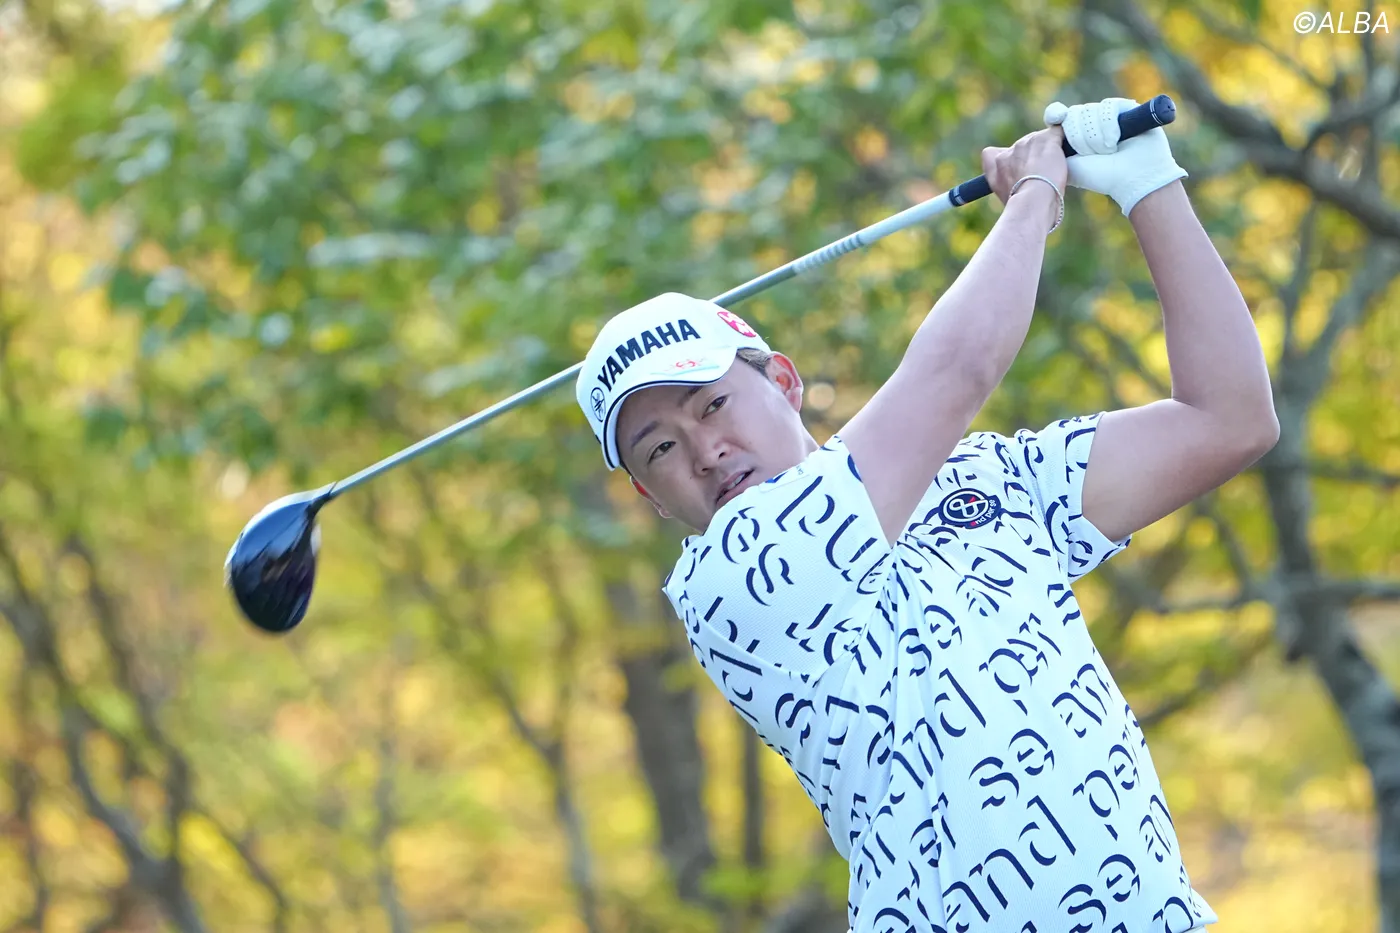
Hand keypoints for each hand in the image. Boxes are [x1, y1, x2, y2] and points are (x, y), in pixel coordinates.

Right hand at [980, 126, 1067, 230]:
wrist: (1033, 201)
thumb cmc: (1022, 206)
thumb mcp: (1004, 195)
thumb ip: (1006, 182)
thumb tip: (1016, 186)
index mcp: (995, 164)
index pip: (992, 153)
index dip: (1007, 160)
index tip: (1017, 170)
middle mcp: (1011, 150)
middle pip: (1023, 145)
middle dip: (1032, 156)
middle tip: (1042, 175)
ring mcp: (1029, 142)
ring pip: (1041, 140)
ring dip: (1048, 151)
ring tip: (1054, 170)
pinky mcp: (1048, 139)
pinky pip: (1058, 133)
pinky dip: (1064, 140)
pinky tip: (1068, 151)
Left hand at [1043, 97, 1187, 216]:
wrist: (1133, 178)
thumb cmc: (1102, 176)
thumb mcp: (1070, 166)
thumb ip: (1053, 150)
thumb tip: (1044, 133)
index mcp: (1075, 135)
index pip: (1059, 114)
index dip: (1055, 114)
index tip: (1055, 118)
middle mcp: (1091, 123)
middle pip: (1073, 114)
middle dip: (1079, 137)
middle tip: (1091, 154)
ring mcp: (1108, 115)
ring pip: (1089, 111)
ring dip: (1096, 136)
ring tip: (1108, 151)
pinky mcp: (1125, 107)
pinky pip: (1107, 106)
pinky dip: (1109, 125)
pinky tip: (1115, 140)